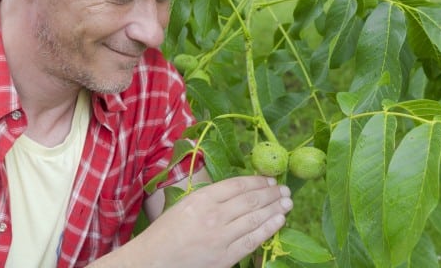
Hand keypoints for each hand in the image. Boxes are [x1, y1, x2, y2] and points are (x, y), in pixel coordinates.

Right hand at [90, 176, 292, 267]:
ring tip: (287, 203)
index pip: (238, 185)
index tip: (270, 180)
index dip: (258, 181)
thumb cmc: (166, 231)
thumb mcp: (186, 204)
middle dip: (272, 194)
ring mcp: (221, 238)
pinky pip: (252, 241)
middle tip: (285, 190)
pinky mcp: (225, 258)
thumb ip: (211, 195)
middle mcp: (214, 216)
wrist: (153, 261)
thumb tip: (238, 188)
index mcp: (202, 199)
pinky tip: (279, 221)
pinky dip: (268, 229)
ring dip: (275, 209)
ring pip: (255, 219)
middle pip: (251, 200)